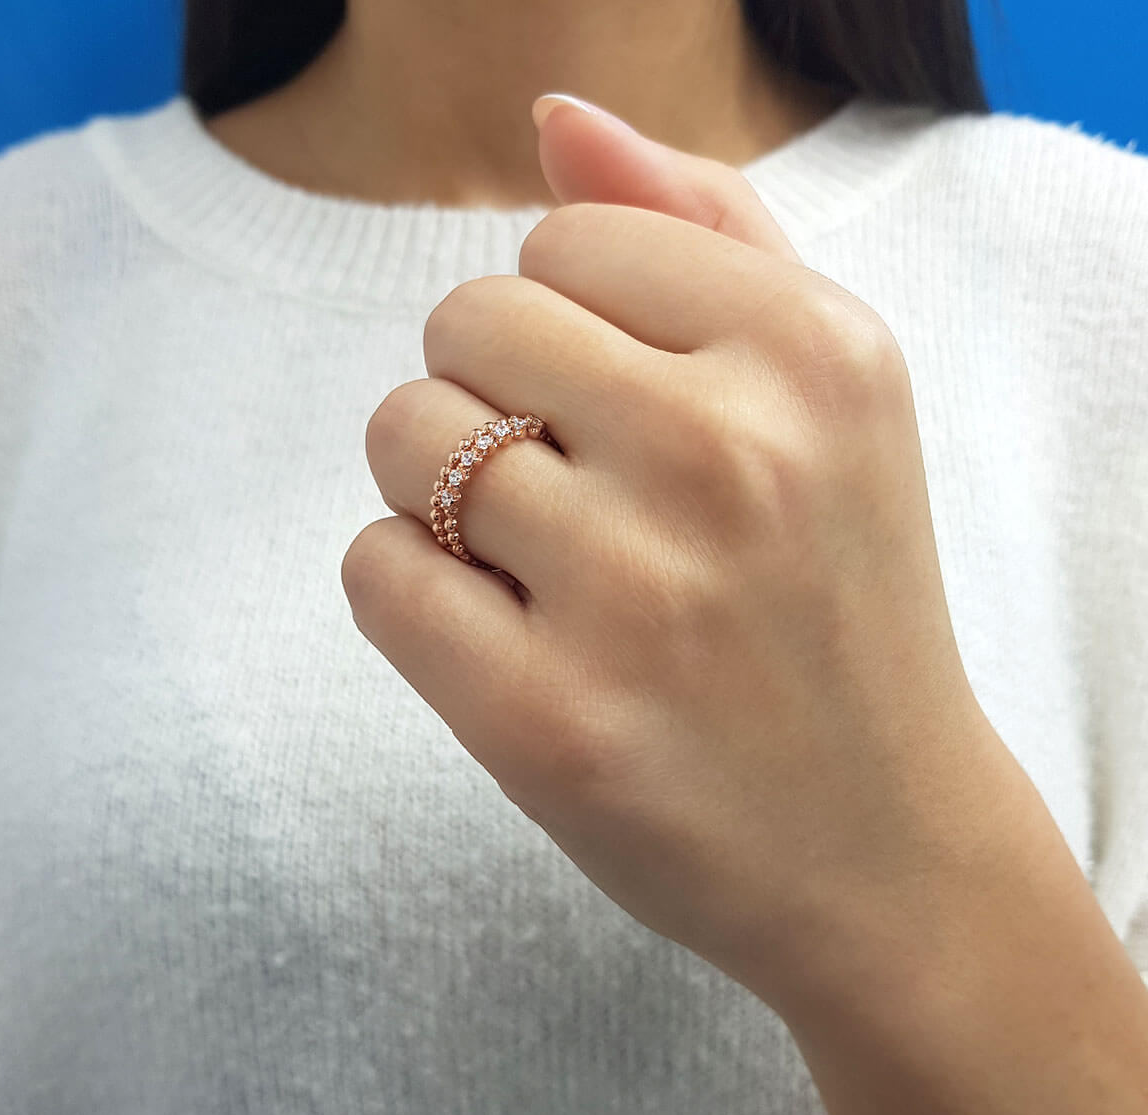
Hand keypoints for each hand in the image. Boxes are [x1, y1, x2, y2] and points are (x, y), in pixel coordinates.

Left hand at [341, 94, 1027, 1014]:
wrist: (883, 847)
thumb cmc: (838, 605)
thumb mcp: (832, 392)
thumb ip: (706, 229)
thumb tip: (556, 123)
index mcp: (815, 351)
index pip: (561, 243)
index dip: (565, 330)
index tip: (621, 414)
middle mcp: (732, 454)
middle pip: (465, 323)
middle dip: (487, 394)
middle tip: (566, 490)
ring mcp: (637, 595)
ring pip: (404, 438)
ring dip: (441, 491)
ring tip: (537, 564)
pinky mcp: (547, 722)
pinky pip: (375, 570)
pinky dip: (411, 590)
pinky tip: (500, 637)